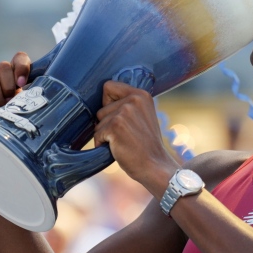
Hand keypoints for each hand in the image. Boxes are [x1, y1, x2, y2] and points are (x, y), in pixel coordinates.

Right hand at [0, 52, 30, 115]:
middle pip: (4, 66)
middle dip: (9, 86)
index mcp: (12, 77)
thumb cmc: (4, 122)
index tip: (22, 83)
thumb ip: (25, 98)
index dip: (22, 67)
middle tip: (9, 102)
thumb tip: (34, 94)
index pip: (19, 58)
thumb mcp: (18, 109)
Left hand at [94, 81, 178, 197]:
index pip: (109, 86)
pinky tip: (118, 148)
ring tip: (123, 141)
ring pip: (98, 122)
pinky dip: (102, 144)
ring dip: (106, 134)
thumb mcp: (142, 116)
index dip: (107, 102)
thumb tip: (103, 100)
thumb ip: (128, 105)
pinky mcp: (116, 126)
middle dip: (107, 123)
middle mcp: (134, 100)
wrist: (155, 165)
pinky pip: (97, 133)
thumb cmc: (146, 145)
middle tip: (125, 134)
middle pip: (101, 108)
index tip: (117, 116)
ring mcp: (124, 112)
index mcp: (141, 94)